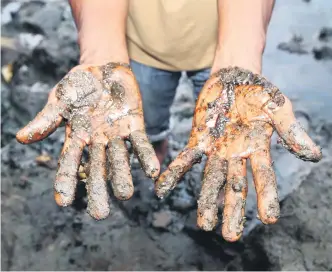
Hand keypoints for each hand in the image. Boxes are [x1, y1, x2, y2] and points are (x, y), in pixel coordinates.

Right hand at [16, 62, 159, 218]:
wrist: (104, 68)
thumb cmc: (78, 85)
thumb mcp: (60, 100)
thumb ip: (47, 120)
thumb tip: (22, 138)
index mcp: (77, 137)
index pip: (69, 162)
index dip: (66, 181)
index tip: (63, 202)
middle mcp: (97, 141)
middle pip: (97, 168)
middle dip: (98, 189)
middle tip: (100, 215)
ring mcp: (117, 135)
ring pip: (120, 158)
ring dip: (122, 175)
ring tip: (126, 195)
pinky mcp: (134, 125)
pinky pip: (140, 143)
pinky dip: (146, 156)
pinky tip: (152, 171)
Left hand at [155, 67, 321, 240]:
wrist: (234, 76)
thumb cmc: (259, 92)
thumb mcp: (278, 108)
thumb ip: (291, 131)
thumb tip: (314, 156)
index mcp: (259, 149)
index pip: (264, 177)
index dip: (267, 197)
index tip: (270, 219)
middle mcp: (237, 155)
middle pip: (236, 186)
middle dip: (233, 210)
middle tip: (229, 237)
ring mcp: (217, 150)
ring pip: (211, 180)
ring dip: (207, 201)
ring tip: (204, 224)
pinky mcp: (199, 140)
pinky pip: (186, 160)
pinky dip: (174, 174)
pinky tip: (163, 190)